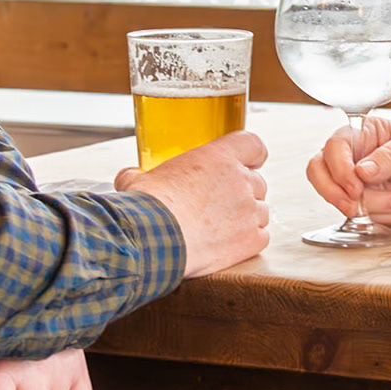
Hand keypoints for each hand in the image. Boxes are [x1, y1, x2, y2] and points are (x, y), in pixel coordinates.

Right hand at [113, 129, 270, 276]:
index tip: (249, 161)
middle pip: (257, 182)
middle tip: (221, 204)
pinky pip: (261, 236)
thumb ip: (139, 174)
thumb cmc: (146, 206)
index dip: (253, 154)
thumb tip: (129, 176)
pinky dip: (249, 240)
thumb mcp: (138, 180)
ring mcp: (248, 211)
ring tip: (221, 228)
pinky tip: (228, 245)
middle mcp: (239, 180)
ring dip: (246, 217)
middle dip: (242, 192)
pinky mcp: (250, 239)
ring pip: (261, 210)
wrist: (153, 238)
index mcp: (217, 157)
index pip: (252, 144)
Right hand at [306, 116, 390, 227]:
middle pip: (318, 172)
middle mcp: (352, 158)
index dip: (339, 167)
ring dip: (370, 206)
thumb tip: (362, 171)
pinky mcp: (365, 206)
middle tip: (355, 202)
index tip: (356, 184)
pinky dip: (381, 217)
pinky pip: (359, 217)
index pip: (333, 146)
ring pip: (340, 200)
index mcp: (362, 134)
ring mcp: (356, 184)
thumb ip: (390, 155)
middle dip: (334, 191)